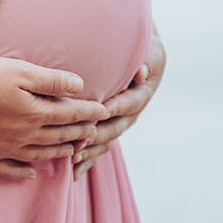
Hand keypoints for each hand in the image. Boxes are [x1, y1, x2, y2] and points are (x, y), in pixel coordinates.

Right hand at [0, 56, 108, 180]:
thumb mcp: (18, 71)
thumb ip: (51, 80)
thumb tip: (80, 86)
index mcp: (35, 113)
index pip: (70, 114)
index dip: (89, 112)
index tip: (104, 110)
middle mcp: (24, 136)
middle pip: (59, 136)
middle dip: (80, 133)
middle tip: (94, 132)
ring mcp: (5, 150)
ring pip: (40, 155)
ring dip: (59, 153)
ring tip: (72, 151)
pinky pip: (10, 170)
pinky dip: (24, 173)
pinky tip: (31, 174)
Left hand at [72, 24, 166, 180]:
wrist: (141, 57)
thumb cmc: (143, 50)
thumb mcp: (150, 52)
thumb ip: (146, 61)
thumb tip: (141, 73)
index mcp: (141, 94)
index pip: (128, 103)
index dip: (115, 107)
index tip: (99, 111)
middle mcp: (132, 113)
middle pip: (115, 128)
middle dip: (96, 136)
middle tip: (78, 143)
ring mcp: (121, 123)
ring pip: (106, 141)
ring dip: (90, 152)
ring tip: (73, 161)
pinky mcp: (110, 129)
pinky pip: (100, 147)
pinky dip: (88, 159)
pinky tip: (74, 172)